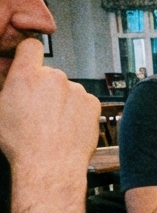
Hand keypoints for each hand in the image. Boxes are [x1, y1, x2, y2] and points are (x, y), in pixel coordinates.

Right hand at [0, 38, 99, 181]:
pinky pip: (83, 102)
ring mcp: (76, 89)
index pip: (31, 47)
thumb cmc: (22, 144)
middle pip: (49, 74)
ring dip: (62, 101)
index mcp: (27, 75)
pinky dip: (77, 111)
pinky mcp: (92, 103)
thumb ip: (6, 86)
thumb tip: (9, 73)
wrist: (50, 165)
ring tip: (52, 125)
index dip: (28, 54)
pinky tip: (67, 127)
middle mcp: (54, 77)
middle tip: (37, 111)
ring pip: (67, 90)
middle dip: (44, 88)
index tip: (28, 62)